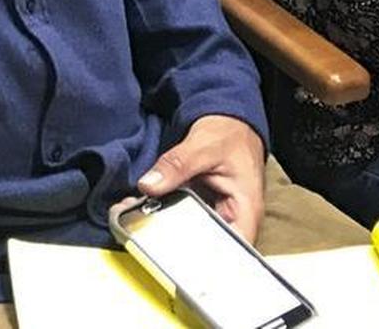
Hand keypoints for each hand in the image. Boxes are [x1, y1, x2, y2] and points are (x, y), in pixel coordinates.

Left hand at [138, 115, 264, 243]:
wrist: (228, 120)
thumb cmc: (229, 133)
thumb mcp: (203, 145)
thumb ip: (177, 165)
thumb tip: (149, 185)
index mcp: (245, 213)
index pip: (230, 252)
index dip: (204, 259)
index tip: (171, 252)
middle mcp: (232, 220)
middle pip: (205, 246)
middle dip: (172, 240)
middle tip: (140, 228)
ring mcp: (214, 215)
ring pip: (189, 231)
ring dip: (163, 224)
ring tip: (133, 214)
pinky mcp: (199, 207)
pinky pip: (181, 215)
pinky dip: (162, 211)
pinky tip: (139, 205)